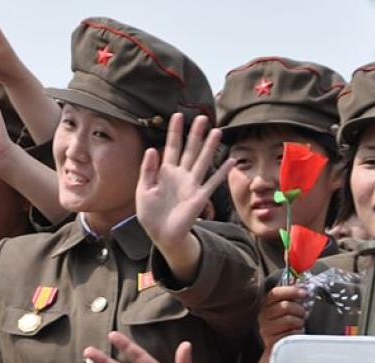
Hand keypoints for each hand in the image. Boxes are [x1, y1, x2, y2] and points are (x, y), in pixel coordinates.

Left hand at [136, 114, 231, 281]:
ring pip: (202, 161)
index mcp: (165, 172)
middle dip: (195, 134)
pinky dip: (222, 172)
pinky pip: (213, 182)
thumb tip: (151, 149)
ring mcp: (192, 185)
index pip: (171, 147)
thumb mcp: (143, 191)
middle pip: (190, 150)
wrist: (161, 234)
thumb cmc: (150, 214)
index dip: (174, 132)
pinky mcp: (200, 197)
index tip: (177, 115)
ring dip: (210, 147)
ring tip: (217, 132)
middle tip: (203, 118)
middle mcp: (181, 175)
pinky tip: (231, 161)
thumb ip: (147, 170)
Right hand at [258, 286, 306, 350]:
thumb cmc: (283, 325)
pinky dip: (298, 333)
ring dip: (299, 321)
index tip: (304, 293)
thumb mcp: (284, 310)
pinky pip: (291, 334)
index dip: (291, 291)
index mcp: (265, 305)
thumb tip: (304, 290)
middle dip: (299, 309)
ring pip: (289, 320)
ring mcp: (266, 329)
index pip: (275, 293)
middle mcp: (263, 316)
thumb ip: (290, 299)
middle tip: (302, 313)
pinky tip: (295, 333)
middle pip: (285, 306)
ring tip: (299, 324)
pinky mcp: (272, 341)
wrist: (276, 346)